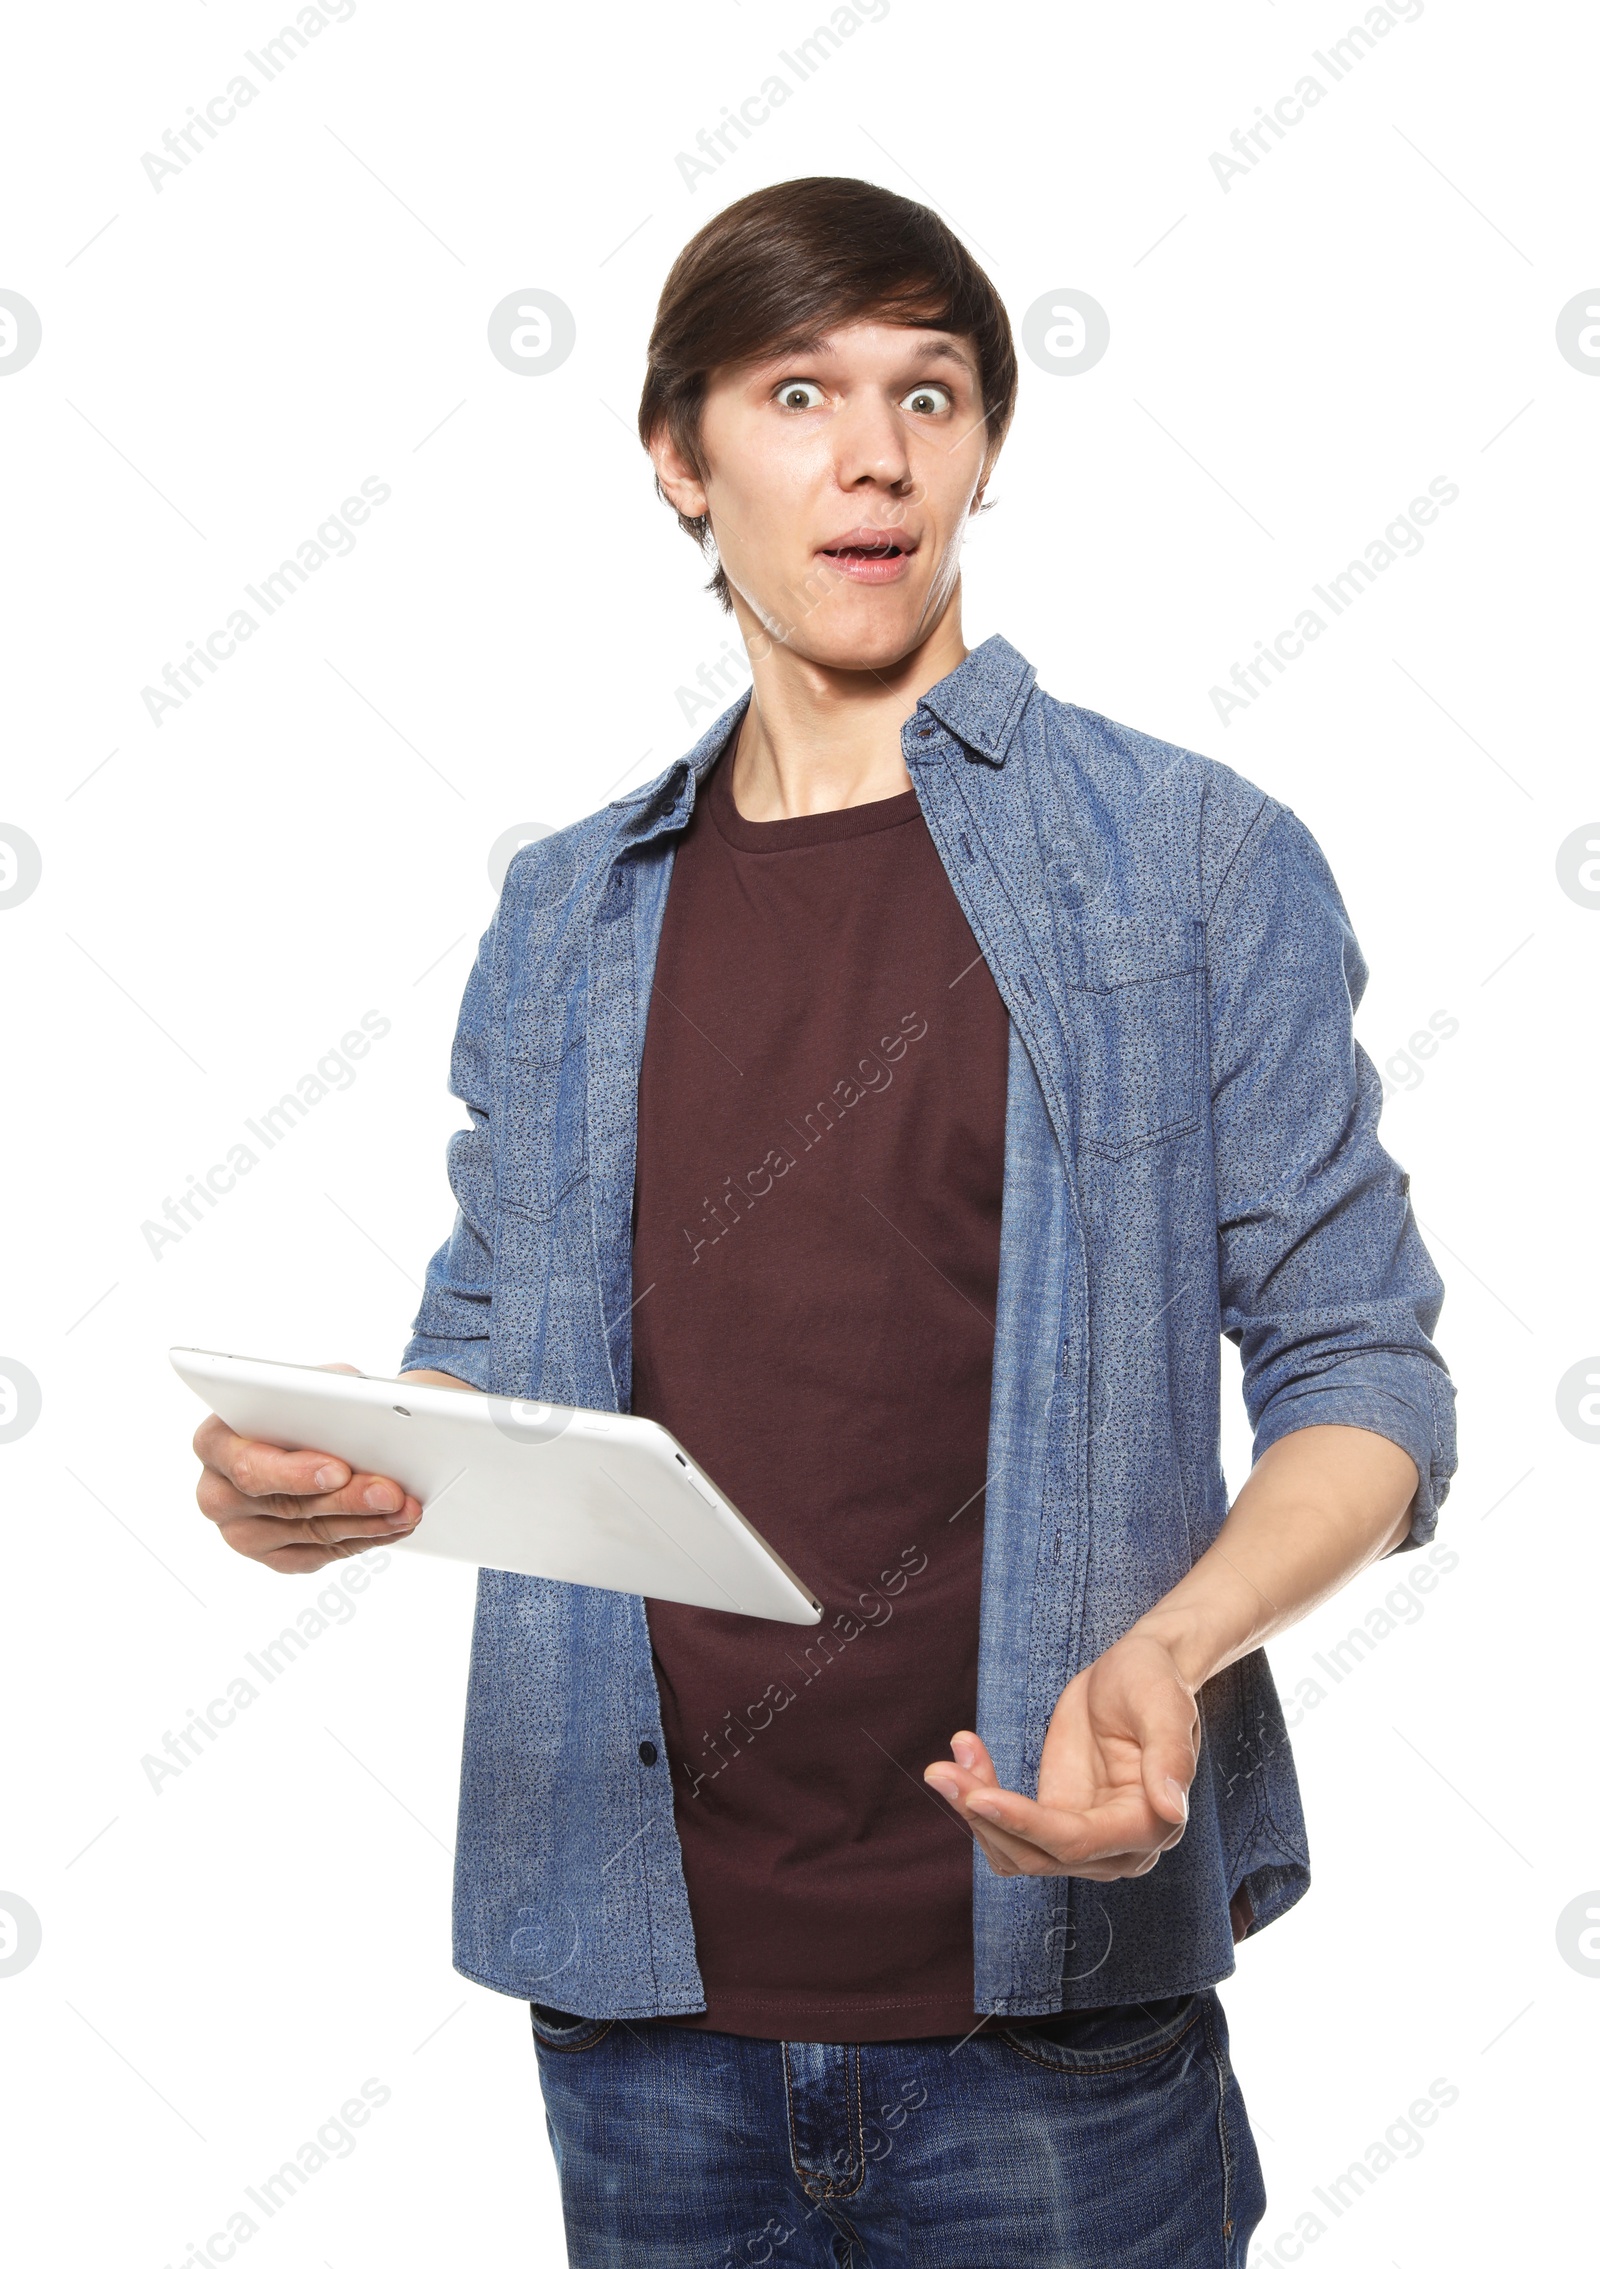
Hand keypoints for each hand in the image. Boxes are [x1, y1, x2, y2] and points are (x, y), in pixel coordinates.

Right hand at [192, 1360, 430, 1575]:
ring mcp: (241, 1533)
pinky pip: (320, 1555)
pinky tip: (392, 1525)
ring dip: (366, 1522)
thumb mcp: (313, 1382)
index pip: (248, 1465)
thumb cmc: (307, 1402)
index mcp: (214, 1442)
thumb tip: (361, 1414)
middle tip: (390, 1493)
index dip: (294, 1471)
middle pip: (285, 1505)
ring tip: (405, 1509)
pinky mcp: (273, 1557)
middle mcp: (217, 1494)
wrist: (313, 1430)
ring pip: (310, 1534)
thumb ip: (325, 1393)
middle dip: (346, 1499)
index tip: (339, 1470)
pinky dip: (363, 1539)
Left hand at [923, 1629, 1199, 1879]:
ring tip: (948, 1762)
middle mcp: (1118, 1848)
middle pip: (1037, 1856)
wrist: (1135, 1674)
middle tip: (940, 1772)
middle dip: (984, 1818)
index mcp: (1150, 1825)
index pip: (1076, 1842)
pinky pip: (1007, 1830)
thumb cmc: (1154, 1682)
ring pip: (1015, 1852)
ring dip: (975, 1813)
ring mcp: (1084, 1840)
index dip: (1024, 1824)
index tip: (977, 1796)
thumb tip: (1170, 1809)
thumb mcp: (1164, 1706)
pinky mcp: (1056, 1821)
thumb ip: (1170, 1757)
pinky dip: (979, 1799)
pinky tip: (967, 1752)